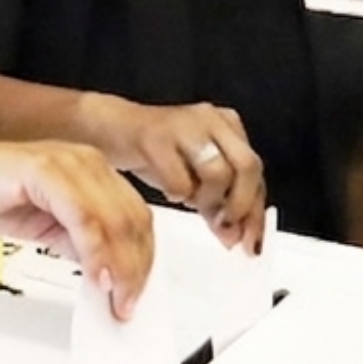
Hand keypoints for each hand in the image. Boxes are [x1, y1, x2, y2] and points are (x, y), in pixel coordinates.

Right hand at [0, 136, 154, 318]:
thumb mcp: (46, 226)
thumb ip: (77, 243)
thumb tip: (103, 274)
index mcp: (92, 171)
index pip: (136, 217)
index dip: (143, 258)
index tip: (137, 292)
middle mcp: (87, 162)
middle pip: (133, 220)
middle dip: (136, 269)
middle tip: (127, 303)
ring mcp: (69, 164)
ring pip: (114, 221)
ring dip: (120, 267)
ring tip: (114, 297)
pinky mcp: (46, 172)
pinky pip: (84, 218)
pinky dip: (94, 252)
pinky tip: (95, 276)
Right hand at [80, 95, 266, 252]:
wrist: (106, 130)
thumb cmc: (153, 154)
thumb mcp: (193, 178)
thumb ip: (217, 203)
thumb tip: (235, 238)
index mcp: (227, 126)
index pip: (255, 172)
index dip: (256, 211)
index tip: (251, 243)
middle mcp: (212, 120)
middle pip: (247, 166)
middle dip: (239, 205)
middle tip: (224, 226)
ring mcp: (185, 125)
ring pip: (217, 173)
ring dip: (206, 200)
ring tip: (188, 201)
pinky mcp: (155, 137)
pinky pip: (179, 180)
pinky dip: (176, 193)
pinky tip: (168, 190)